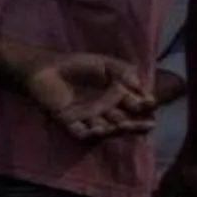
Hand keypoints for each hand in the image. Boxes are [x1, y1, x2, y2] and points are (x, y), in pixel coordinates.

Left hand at [21, 54, 153, 139]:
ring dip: (115, 128)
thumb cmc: (76, 64)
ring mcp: (86, 117)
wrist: (47, 66)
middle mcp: (103, 109)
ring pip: (105, 128)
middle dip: (136, 123)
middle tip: (148, 124)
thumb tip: (139, 85)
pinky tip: (99, 129)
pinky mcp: (68, 121)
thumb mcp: (105, 63)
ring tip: (124, 125)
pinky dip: (89, 133)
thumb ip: (123, 71)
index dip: (143, 105)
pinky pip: (80, 132)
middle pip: (123, 121)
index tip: (149, 102)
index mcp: (114, 96)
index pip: (134, 105)